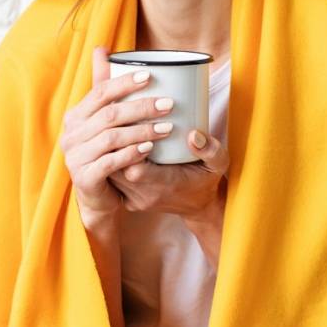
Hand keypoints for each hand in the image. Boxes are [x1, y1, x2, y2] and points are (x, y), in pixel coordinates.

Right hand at [59, 46, 177, 228]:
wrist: (97, 196)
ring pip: (112, 138)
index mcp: (75, 116)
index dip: (124, 83)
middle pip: (109, 114)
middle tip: (169, 104)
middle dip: (141, 107)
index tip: (151, 76)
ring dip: (142, 130)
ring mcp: (75, 157)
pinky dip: (132, 153)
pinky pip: (111, 162)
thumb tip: (101, 48)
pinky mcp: (85, 178)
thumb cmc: (104, 151)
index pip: (99, 92)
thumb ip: (103, 87)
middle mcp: (71, 134)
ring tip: (167, 127)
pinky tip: (150, 148)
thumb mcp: (103, 120)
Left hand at [109, 123, 227, 220]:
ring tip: (110, 127)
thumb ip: (211, 150)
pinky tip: (109, 143)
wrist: (199, 206)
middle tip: (115, 119)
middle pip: (116, 169)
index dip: (129, 148)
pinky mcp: (127, 199)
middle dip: (113, 145)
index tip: (132, 125)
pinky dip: (108, 161)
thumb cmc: (207, 178)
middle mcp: (145, 195)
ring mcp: (134, 199)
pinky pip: (110, 180)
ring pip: (109, 174)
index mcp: (166, 185)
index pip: (135, 170)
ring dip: (108, 151)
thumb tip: (194, 134)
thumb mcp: (218, 164)